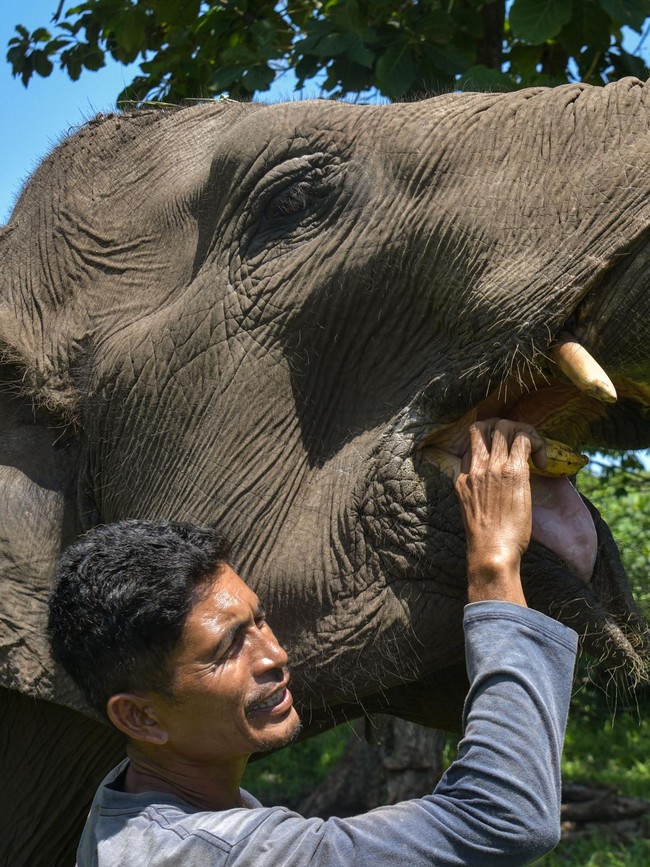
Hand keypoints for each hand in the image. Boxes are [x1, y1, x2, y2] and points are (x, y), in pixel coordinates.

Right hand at [454, 419, 545, 605]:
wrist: (491, 550)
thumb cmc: (486, 537)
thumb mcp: (470, 507)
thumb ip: (476, 488)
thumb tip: (493, 483)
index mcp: (463, 475)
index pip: (472, 438)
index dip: (491, 436)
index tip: (506, 449)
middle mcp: (476, 466)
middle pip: (487, 425)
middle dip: (508, 428)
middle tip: (524, 444)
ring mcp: (494, 467)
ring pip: (506, 426)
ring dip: (525, 431)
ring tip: (535, 449)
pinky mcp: (514, 471)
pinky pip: (525, 440)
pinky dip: (537, 442)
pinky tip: (543, 461)